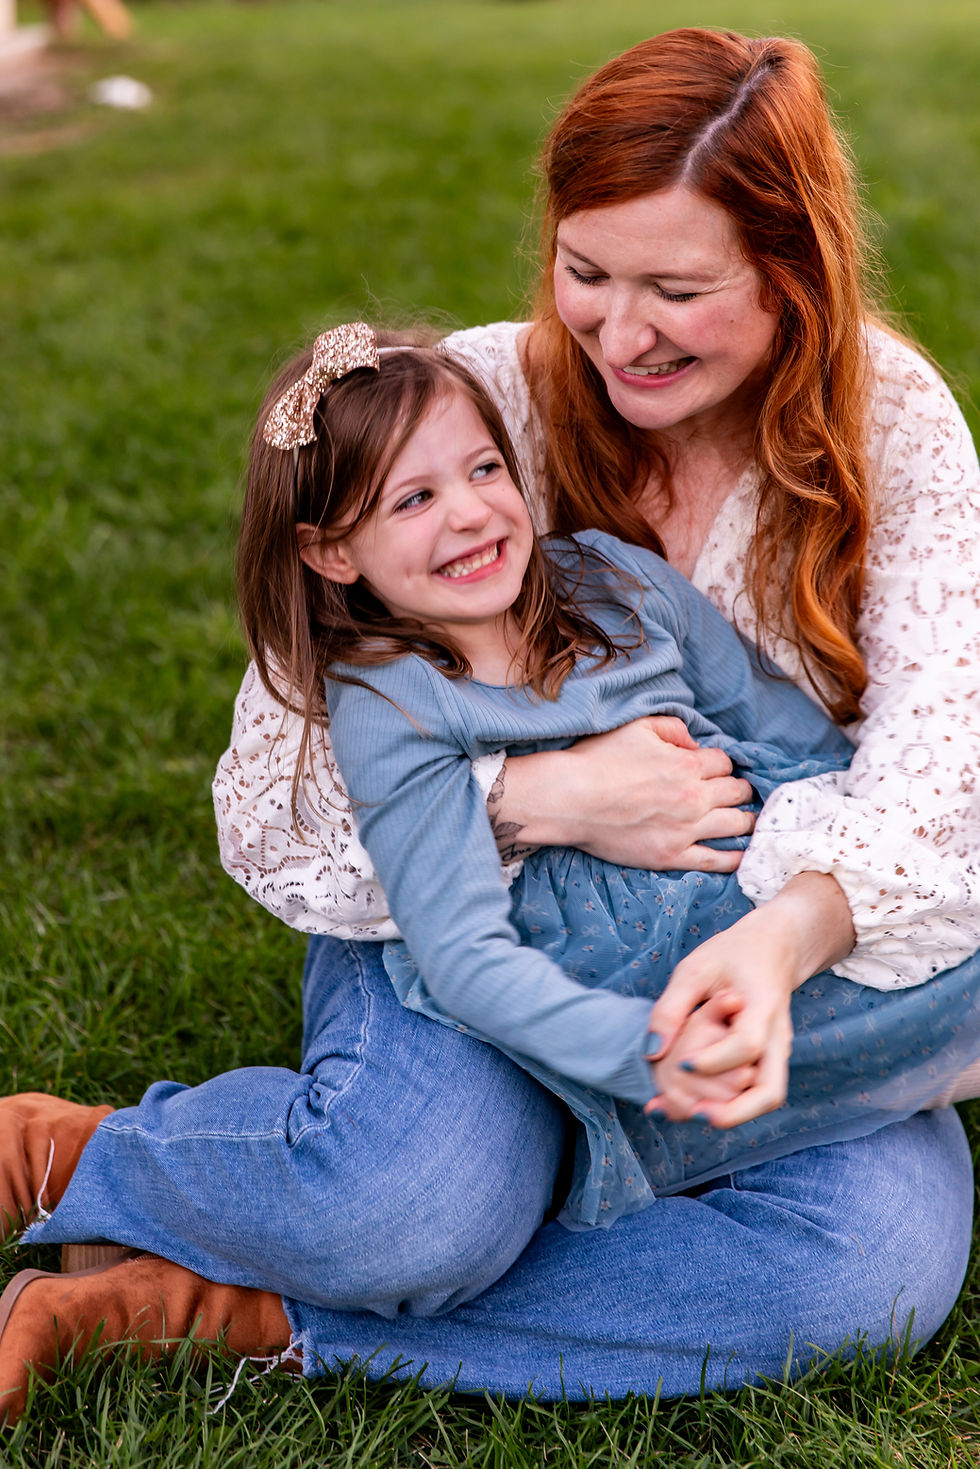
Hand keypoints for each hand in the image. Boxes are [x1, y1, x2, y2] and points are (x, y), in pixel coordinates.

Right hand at [499, 716, 754, 872]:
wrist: (570, 799)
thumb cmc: (597, 760)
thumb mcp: (637, 727)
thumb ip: (673, 728)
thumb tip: (695, 743)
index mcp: (687, 764)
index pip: (726, 763)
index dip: (721, 765)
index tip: (714, 771)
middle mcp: (693, 797)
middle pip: (737, 792)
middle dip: (739, 790)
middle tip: (735, 794)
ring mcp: (685, 830)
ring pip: (736, 824)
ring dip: (745, 820)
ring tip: (745, 820)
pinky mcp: (671, 856)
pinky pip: (715, 861)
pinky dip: (734, 858)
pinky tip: (743, 855)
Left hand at [648, 924, 793, 1126]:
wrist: (772, 949)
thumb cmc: (730, 955)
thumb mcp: (695, 968)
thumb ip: (671, 1008)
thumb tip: (651, 1054)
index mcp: (762, 1007)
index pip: (747, 1044)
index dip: (714, 1060)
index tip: (682, 1064)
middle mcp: (777, 1037)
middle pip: (770, 1091)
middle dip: (734, 1112)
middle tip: (695, 1114)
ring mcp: (776, 1053)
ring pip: (766, 1098)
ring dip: (732, 1114)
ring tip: (689, 1114)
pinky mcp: (767, 1061)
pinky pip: (755, 1092)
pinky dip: (729, 1105)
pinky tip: (692, 1104)